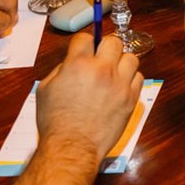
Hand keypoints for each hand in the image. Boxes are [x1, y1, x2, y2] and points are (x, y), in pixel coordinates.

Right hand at [36, 33, 142, 161]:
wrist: (73, 146)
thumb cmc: (56, 122)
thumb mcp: (45, 89)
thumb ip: (60, 70)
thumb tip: (72, 63)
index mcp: (78, 64)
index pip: (86, 37)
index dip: (82, 43)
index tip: (83, 49)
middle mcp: (102, 70)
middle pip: (114, 41)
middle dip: (105, 47)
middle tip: (100, 58)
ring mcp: (119, 84)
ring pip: (131, 57)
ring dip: (121, 62)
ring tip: (112, 73)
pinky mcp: (131, 98)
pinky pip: (139, 78)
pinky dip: (130, 79)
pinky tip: (120, 86)